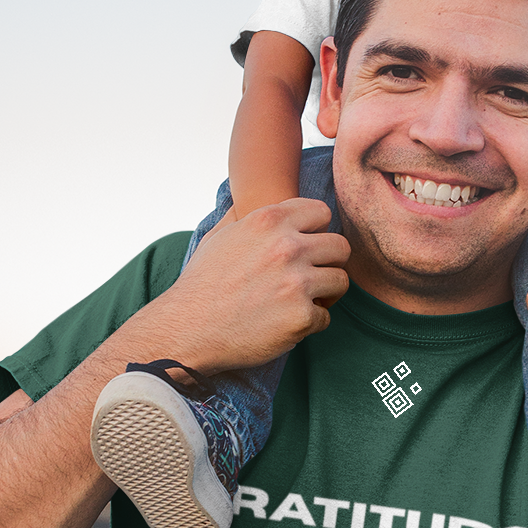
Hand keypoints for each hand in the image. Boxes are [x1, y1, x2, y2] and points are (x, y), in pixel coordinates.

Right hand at [133, 198, 349, 373]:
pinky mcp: (301, 317)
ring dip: (325, 294)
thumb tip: (252, 199)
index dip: (316, 231)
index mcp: (268, 221)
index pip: (321, 212)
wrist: (187, 329)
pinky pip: (325, 317)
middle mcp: (286, 247)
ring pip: (340, 281)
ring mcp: (297, 283)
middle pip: (340, 246)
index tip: (305, 246)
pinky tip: (285, 324)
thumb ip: (246, 216)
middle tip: (311, 277)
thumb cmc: (202, 284)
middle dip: (329, 262)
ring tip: (301, 301)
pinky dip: (309, 323)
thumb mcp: (220, 236)